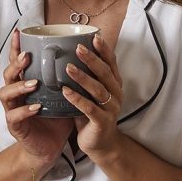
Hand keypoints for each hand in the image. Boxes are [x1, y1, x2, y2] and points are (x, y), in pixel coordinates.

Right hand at [0, 29, 72, 165]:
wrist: (48, 149)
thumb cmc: (55, 119)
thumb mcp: (62, 96)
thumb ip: (66, 78)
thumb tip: (84, 57)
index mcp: (24, 84)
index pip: (17, 62)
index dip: (16, 48)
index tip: (20, 33)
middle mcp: (15, 95)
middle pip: (7, 74)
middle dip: (15, 63)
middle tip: (27, 56)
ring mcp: (12, 110)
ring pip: (6, 93)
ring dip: (19, 86)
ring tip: (34, 83)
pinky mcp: (15, 127)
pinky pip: (15, 116)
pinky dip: (25, 110)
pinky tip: (36, 107)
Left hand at [63, 35, 122, 156]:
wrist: (100, 144)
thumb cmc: (91, 113)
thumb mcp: (90, 92)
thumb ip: (85, 76)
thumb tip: (65, 53)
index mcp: (114, 84)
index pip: (111, 63)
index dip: (104, 50)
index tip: (95, 36)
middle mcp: (116, 94)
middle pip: (105, 74)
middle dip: (92, 60)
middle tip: (78, 48)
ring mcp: (111, 109)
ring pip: (98, 90)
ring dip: (83, 78)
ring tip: (68, 68)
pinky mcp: (102, 123)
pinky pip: (90, 109)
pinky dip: (77, 99)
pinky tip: (66, 91)